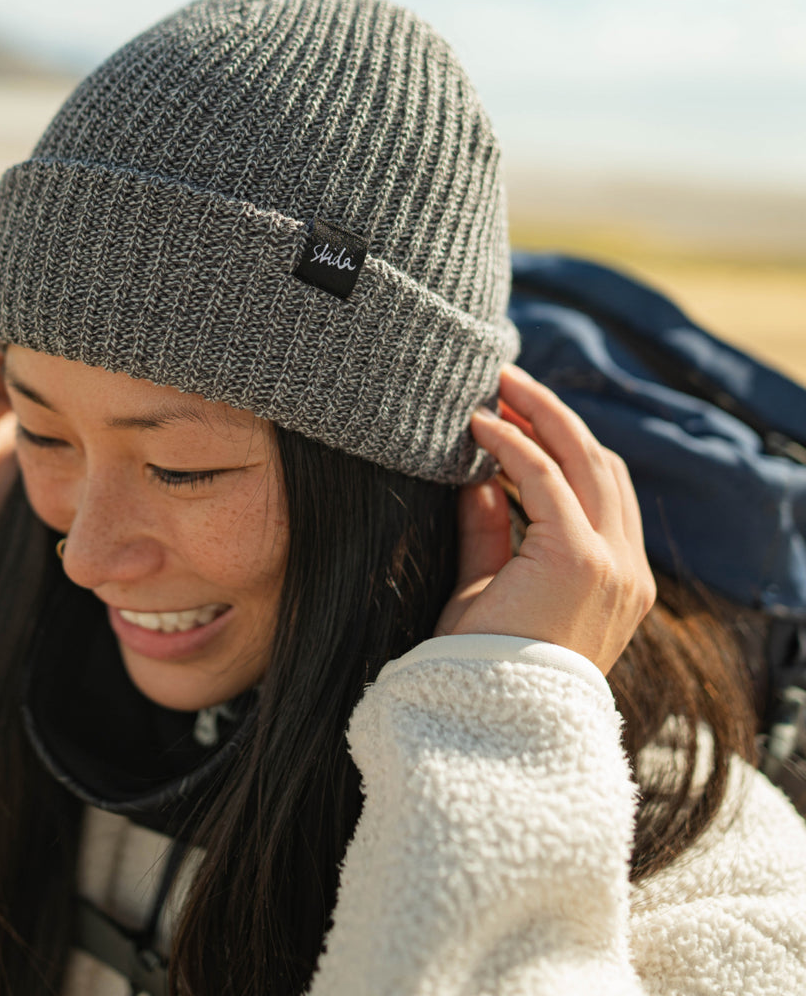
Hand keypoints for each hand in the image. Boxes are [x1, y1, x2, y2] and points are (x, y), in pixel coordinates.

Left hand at [436, 362, 655, 674]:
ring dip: (541, 415)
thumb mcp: (487, 587)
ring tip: (499, 384)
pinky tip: (478, 425)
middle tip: (507, 379)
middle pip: (600, 463)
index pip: (602, 489)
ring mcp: (611, 564)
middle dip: (554, 415)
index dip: (563, 443)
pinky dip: (512, 444)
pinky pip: (544, 479)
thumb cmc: (480, 666)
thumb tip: (477, 476)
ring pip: (585, 460)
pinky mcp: (579, 558)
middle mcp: (626, 568)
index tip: (518, 412)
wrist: (485, 723)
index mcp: (616, 579)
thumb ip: (490, 531)